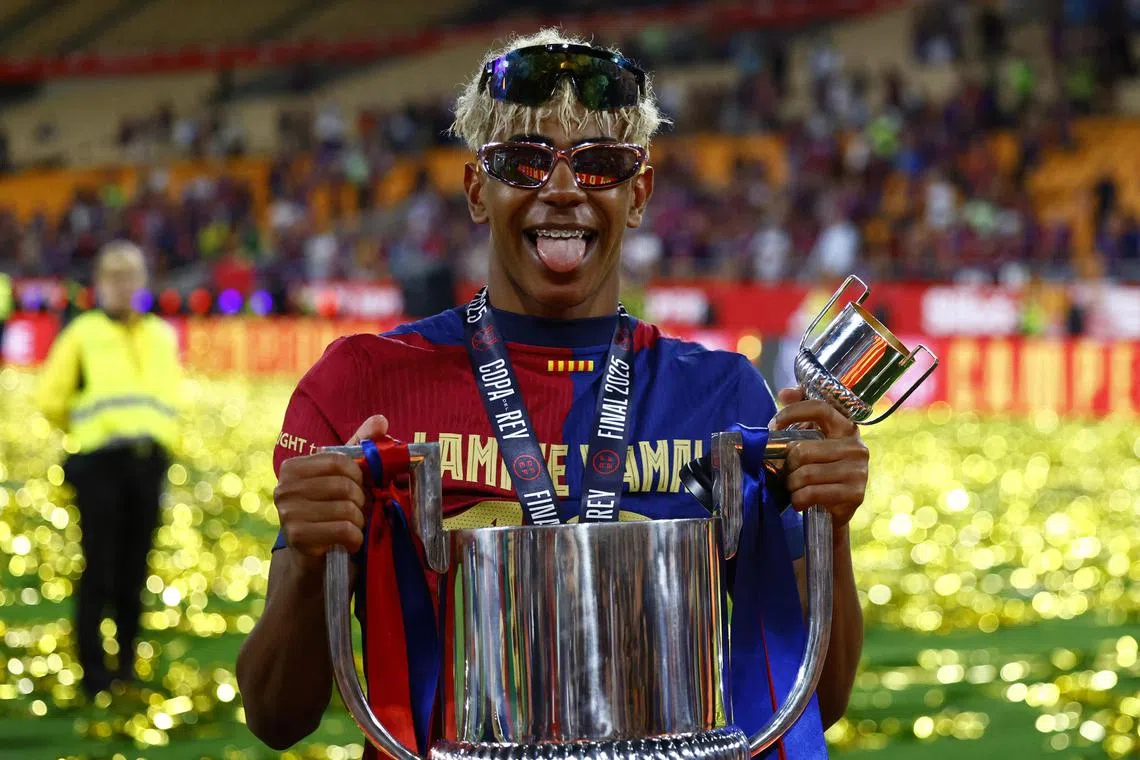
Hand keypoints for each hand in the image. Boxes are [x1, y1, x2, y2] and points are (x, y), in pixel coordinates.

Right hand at [272, 415, 388, 564]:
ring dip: (359, 522)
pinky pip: (344, 530)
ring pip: (346, 509)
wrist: (316, 561)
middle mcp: (283, 488)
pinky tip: (348, 543)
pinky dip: (355, 539)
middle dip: (360, 501)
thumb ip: (360, 447)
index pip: (339, 461)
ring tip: (351, 527)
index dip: (359, 476)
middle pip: (344, 485)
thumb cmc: (332, 512)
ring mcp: (287, 513)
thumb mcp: (345, 477)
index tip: (358, 488)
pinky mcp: (297, 537)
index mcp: (293, 467)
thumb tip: (380, 419)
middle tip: (356, 512)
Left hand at [769, 388, 867, 527]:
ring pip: (806, 474)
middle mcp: (856, 447)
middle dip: (786, 464)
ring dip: (791, 484)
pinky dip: (798, 500)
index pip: (821, 408)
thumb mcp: (811, 439)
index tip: (774, 425)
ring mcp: (858, 471)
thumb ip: (799, 412)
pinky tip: (799, 501)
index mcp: (846, 427)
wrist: (837, 508)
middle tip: (784, 472)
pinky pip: (812, 493)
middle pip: (803, 450)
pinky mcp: (855, 494)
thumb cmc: (820, 468)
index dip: (794, 412)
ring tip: (793, 487)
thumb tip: (785, 393)